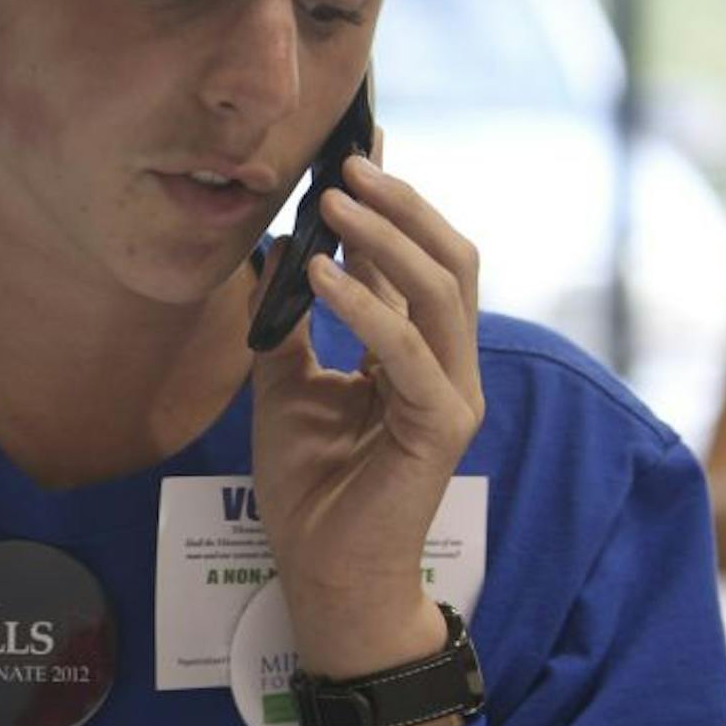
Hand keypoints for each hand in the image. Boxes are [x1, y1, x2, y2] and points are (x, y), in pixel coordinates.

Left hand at [249, 152, 483, 673]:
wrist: (324, 574)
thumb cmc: (311, 490)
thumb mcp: (285, 387)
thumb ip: (288, 324)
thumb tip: (272, 253)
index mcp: (416, 353)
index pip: (416, 261)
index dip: (391, 204)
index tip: (355, 150)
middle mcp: (447, 365)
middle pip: (447, 259)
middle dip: (399, 204)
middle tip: (344, 163)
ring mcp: (453, 394)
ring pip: (441, 290)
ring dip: (385, 237)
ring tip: (332, 202)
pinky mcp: (441, 427)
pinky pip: (406, 351)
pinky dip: (366, 306)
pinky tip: (323, 277)